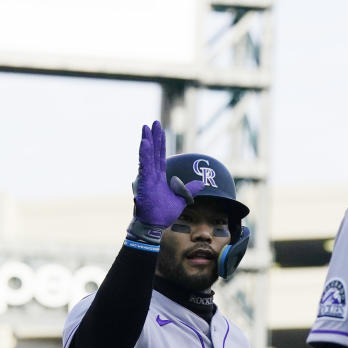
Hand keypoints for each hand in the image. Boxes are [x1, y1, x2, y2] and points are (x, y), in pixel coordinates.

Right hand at [129, 121, 203, 238]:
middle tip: (154, 123)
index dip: (160, 143)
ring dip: (147, 141)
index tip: (160, 130)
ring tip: (146, 127)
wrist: (155, 225)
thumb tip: (202, 183)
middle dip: (154, 137)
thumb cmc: (163, 214)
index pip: (160, 156)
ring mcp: (147, 177)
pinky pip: (144, 164)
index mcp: (159, 177)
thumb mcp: (181, 199)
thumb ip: (190, 189)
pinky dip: (145, 153)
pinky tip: (145, 142)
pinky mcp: (144, 181)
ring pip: (147, 155)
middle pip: (154, 151)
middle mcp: (152, 174)